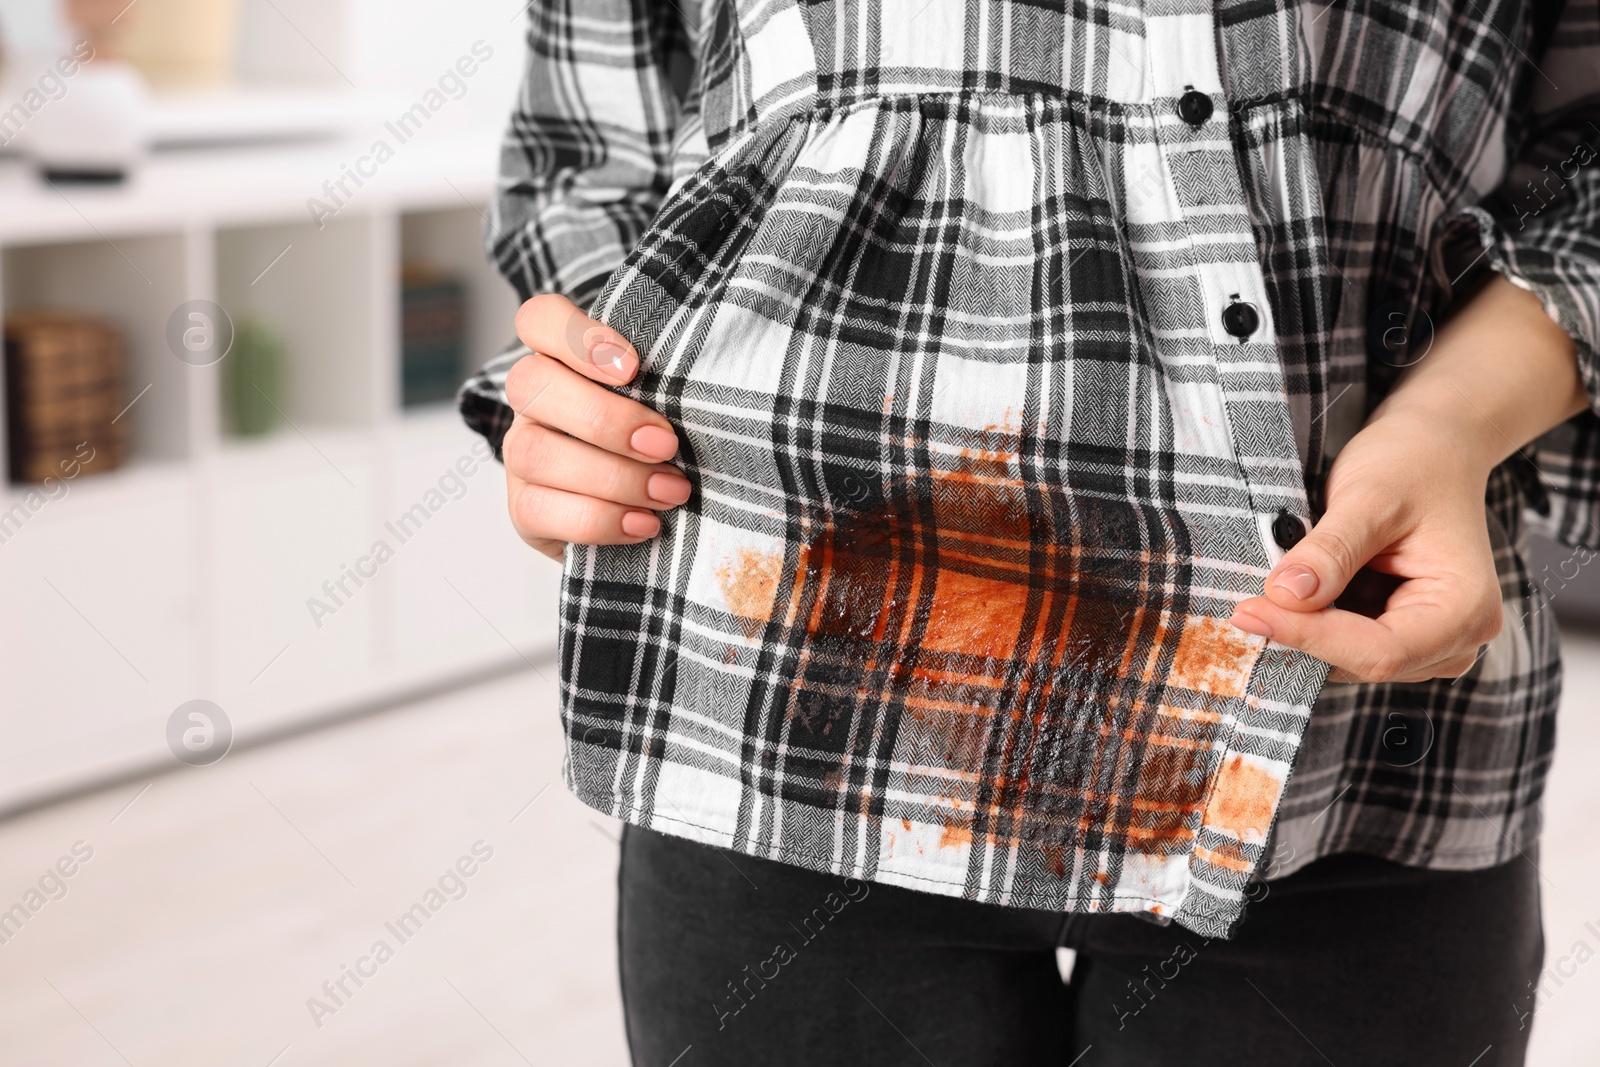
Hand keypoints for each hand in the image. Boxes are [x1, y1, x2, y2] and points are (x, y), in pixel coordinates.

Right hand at [502, 294, 687, 560]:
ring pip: (535, 453)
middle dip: (607, 419)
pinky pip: (538, 510)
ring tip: (670, 491)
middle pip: (531, 384)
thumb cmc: (663, 447)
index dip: (576, 336)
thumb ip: (671, 385)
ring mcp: (520, 455)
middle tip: (666, 444)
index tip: (633, 366)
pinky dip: (600, 519)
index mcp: (562, 361)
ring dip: (613, 476)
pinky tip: (644, 523)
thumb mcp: (668, 406)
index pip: (539, 320)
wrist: (649, 517)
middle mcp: (533, 403)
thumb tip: (717, 380)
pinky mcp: (524, 509)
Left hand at [1229, 275, 1585, 682]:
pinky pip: (1348, 647)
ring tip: (1263, 597)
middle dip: (1302, 637)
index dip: (1309, 637)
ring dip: (1304, 634)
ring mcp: (1433, 643)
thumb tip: (1285, 596)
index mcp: (1467, 607)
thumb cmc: (1410, 462)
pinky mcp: (1403, 635)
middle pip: (1365, 663)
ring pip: (1351, 662)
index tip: (1247, 611)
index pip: (1380, 652)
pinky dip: (1312, 627)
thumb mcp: (1369, 497)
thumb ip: (1330, 550)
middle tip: (1242, 606)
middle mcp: (1460, 638)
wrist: (1433, 449)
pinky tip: (1286, 598)